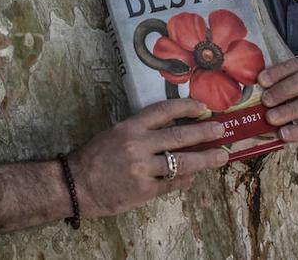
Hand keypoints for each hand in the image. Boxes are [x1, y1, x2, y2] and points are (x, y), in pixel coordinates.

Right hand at [68, 98, 229, 218]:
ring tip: (221, 156)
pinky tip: (194, 176)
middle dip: (205, 132)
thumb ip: (144, 130)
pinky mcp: (145, 191)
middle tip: (222, 130)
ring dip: (206, 159)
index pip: (165, 110)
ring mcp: (143, 169)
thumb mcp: (117, 132)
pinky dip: (185, 179)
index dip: (187, 106)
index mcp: (130, 126)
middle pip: (180, 136)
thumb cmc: (96, 156)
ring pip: (183, 162)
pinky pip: (173, 183)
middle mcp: (138, 145)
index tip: (203, 107)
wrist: (76, 184)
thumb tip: (176, 127)